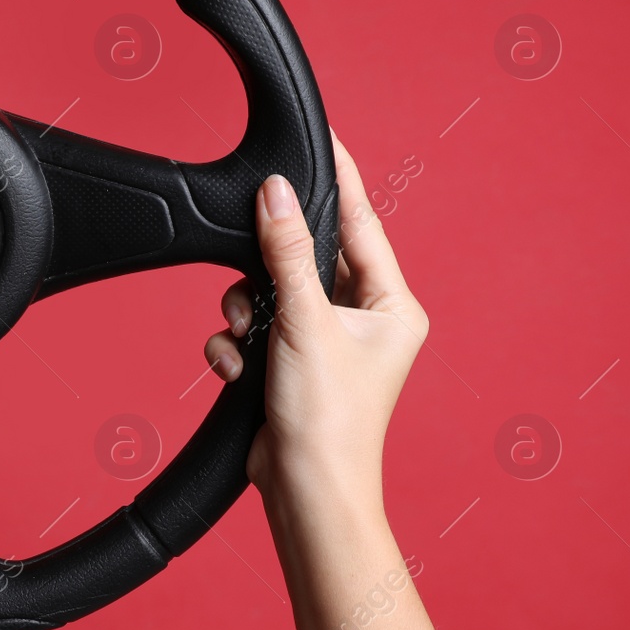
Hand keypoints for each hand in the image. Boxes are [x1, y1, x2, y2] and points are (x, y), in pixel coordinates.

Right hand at [202, 130, 428, 507]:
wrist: (305, 492)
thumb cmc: (330, 421)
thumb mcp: (305, 321)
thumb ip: (288, 251)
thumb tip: (277, 192)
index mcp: (392, 305)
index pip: (361, 223)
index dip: (338, 180)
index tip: (321, 137)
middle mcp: (363, 320)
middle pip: (304, 258)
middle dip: (267, 271)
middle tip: (256, 281)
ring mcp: (326, 343)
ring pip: (271, 292)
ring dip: (246, 313)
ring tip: (247, 341)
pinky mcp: (291, 365)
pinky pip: (253, 328)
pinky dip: (238, 344)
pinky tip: (237, 368)